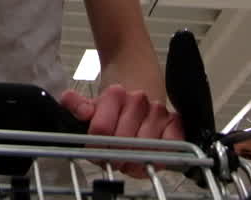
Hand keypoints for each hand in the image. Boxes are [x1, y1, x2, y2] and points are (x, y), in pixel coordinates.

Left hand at [60, 85, 183, 177]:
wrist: (136, 89)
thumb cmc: (112, 106)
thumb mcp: (88, 103)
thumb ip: (75, 105)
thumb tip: (84, 113)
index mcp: (115, 94)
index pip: (101, 128)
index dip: (94, 146)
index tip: (94, 151)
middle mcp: (138, 100)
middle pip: (123, 141)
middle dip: (114, 156)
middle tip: (111, 160)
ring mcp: (158, 111)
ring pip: (145, 147)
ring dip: (134, 161)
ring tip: (126, 161)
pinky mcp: (175, 122)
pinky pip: (171, 146)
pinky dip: (158, 158)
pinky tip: (146, 158)